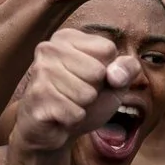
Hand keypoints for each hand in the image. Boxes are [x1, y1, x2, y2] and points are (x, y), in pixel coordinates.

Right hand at [11, 29, 141, 152]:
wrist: (51, 127)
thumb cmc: (83, 99)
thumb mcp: (113, 81)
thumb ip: (127, 68)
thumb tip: (115, 75)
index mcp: (67, 37)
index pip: (107, 49)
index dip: (107, 70)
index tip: (90, 77)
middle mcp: (49, 49)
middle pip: (97, 71)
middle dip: (94, 89)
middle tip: (77, 93)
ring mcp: (39, 72)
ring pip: (86, 94)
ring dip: (83, 106)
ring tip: (68, 103)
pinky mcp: (37, 97)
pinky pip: (74, 113)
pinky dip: (73, 119)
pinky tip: (59, 115)